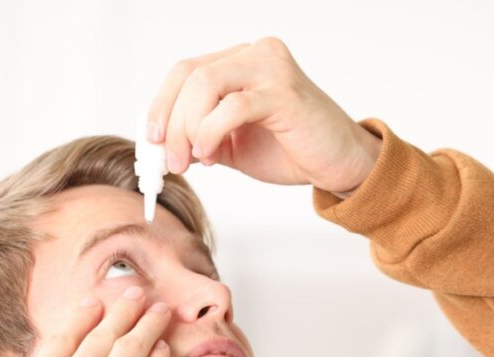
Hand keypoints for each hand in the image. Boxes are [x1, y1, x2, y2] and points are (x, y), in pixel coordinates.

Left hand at [146, 37, 381, 194]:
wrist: (341, 164)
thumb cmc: (292, 150)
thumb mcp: (233, 144)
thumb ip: (201, 136)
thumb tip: (163, 146)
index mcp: (242, 61)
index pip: (186, 71)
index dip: (161, 105)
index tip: (152, 141)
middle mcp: (256, 54)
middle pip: (190, 75)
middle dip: (171, 122)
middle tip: (171, 162)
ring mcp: (271, 69)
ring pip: (205, 84)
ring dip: (187, 128)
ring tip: (191, 161)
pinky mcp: (284, 93)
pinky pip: (232, 106)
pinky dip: (210, 132)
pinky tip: (210, 155)